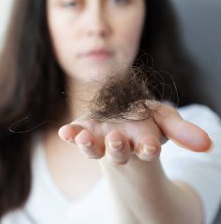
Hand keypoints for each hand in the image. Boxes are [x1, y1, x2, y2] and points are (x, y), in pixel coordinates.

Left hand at [58, 103, 211, 164]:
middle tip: (117, 141)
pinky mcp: (85, 131)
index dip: (147, 148)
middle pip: (118, 152)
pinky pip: (76, 135)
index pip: (146, 149)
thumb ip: (182, 131)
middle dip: (118, 148)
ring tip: (84, 139)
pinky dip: (70, 134)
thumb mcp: (166, 120)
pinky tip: (65, 133)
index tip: (149, 147)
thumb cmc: (145, 121)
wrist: (122, 121)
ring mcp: (100, 141)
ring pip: (95, 148)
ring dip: (89, 145)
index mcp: (142, 144)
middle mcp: (120, 146)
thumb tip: (207, 145)